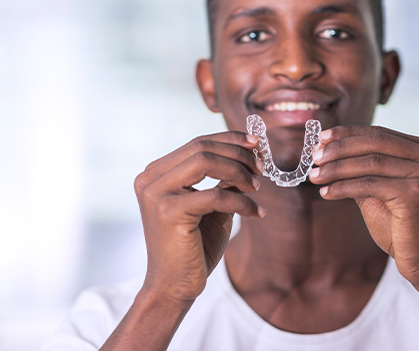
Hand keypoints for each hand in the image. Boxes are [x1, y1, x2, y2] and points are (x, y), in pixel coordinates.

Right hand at [134, 132, 264, 304]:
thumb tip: (251, 154)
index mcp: (156, 173)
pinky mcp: (168, 211)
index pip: (197, 143)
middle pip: (201, 147)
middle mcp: (150, 179)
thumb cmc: (194, 246)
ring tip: (256, 188)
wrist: (175, 286)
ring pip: (205, 162)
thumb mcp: (213, 205)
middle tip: (261, 168)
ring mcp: (156, 193)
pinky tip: (256, 212)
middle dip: (238, 154)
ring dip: (238, 172)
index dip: (230, 140)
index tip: (256, 144)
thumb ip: (224, 180)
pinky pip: (215, 194)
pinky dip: (241, 201)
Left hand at [309, 125, 418, 287]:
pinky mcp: (416, 192)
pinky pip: (369, 184)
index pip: (381, 134)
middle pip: (375, 143)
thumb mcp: (382, 190)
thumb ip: (362, 169)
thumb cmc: (404, 227)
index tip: (321, 138)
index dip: (348, 134)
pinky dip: (343, 187)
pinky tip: (326, 192)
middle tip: (314, 156)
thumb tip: (326, 149)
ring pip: (370, 163)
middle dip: (339, 148)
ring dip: (336, 168)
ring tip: (314, 176)